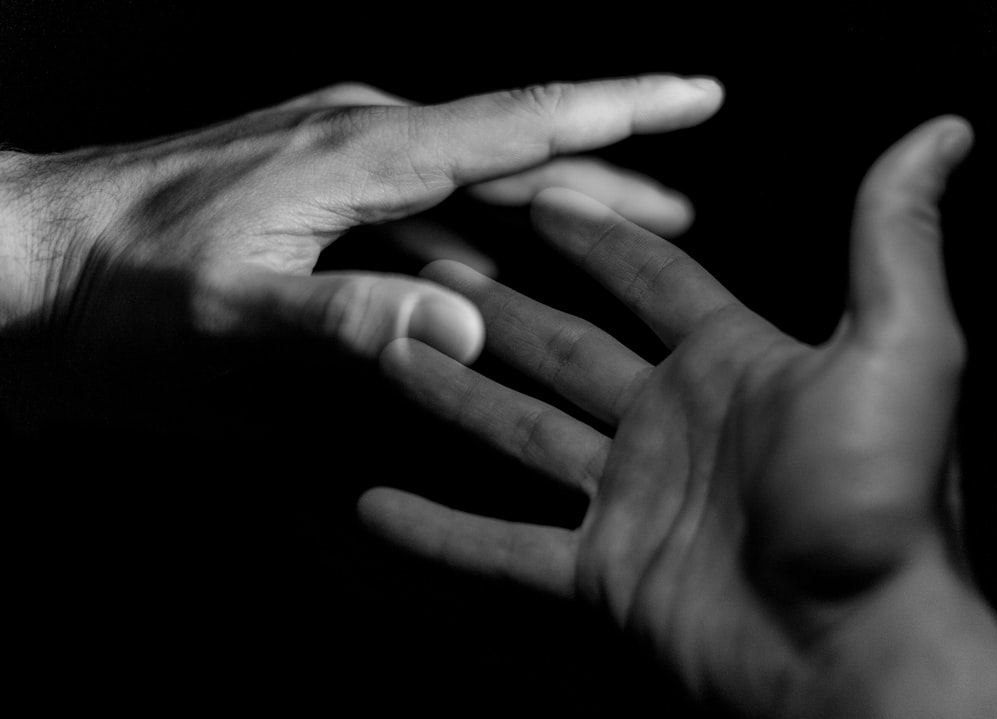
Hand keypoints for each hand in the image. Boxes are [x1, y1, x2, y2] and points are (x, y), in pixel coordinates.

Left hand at [0, 75, 720, 421]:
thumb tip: (467, 324)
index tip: (698, 91)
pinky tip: (503, 253)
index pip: (519, 121)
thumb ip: (347, 316)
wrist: (45, 249)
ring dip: (554, 200)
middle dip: (610, 167)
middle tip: (687, 200)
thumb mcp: (232, 310)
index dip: (618, 109)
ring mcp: (347, 152)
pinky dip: (483, 222)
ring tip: (625, 221)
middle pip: (519, 147)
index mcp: (365, 153)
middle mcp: (368, 135)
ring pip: (480, 172)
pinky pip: (431, 194)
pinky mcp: (326, 178)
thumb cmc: (132, 279)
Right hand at [359, 117, 996, 716]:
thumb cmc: (880, 507)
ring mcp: (631, 502)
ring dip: (455, 396)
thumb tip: (941, 136)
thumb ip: (894, 242)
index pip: (654, 283)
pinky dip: (441, 531)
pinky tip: (381, 507)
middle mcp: (673, 428)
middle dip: (498, 308)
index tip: (543, 198)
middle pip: (565, 351)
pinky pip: (501, 547)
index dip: (602, 238)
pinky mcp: (602, 575)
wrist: (855, 656)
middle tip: (431, 268)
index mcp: (732, 367)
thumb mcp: (899, 351)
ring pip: (521, 434)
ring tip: (390, 352)